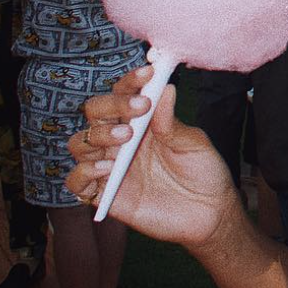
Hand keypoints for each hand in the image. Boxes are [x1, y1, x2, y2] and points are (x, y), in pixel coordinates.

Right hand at [66, 64, 240, 249]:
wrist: (211, 213)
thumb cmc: (204, 172)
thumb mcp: (193, 143)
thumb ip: (172, 122)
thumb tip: (165, 88)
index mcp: (141, 122)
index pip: (123, 94)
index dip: (131, 81)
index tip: (148, 73)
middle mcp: (120, 141)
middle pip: (95, 114)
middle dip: (112, 105)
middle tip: (140, 107)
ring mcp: (111, 167)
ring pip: (80, 143)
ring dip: (98, 136)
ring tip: (125, 138)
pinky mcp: (107, 195)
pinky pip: (77, 182)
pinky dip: (84, 172)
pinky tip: (108, 169)